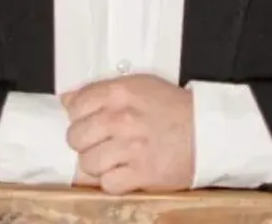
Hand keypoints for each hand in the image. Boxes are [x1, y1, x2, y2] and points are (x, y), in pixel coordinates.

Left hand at [62, 74, 193, 194]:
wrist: (204, 132)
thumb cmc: (170, 107)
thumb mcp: (137, 85)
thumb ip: (101, 90)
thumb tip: (67, 99)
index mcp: (118, 92)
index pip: (75, 105)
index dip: (77, 116)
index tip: (86, 121)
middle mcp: (121, 119)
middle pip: (75, 137)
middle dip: (82, 142)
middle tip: (97, 143)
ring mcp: (130, 148)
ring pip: (87, 163)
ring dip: (96, 165)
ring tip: (110, 160)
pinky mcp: (141, 174)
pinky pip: (107, 184)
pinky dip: (112, 182)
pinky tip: (123, 172)